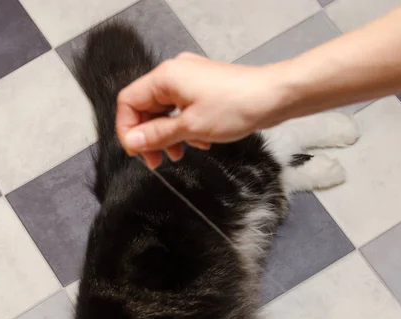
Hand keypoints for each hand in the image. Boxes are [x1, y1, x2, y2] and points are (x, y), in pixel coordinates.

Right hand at [115, 52, 287, 167]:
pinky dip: (185, 128)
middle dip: (149, 136)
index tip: (137, 153)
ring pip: (165, 111)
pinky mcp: (204, 89)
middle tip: (156, 161)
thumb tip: (132, 142)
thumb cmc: (236, 106)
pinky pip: (183, 110)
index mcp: (165, 77)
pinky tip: (199, 142)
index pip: (128, 102)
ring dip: (168, 135)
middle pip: (146, 107)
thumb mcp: (190, 127)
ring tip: (178, 155)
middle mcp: (174, 74)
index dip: (127, 129)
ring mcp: (190, 80)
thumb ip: (157, 135)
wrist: (273, 97)